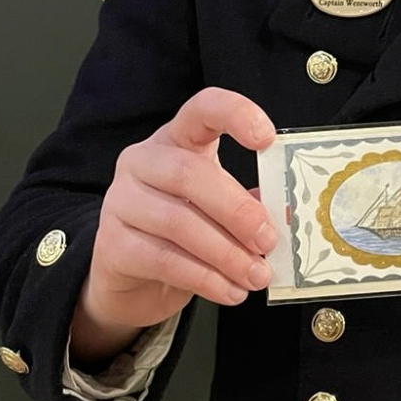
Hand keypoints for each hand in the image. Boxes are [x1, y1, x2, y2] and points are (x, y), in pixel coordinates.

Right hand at [74, 88, 277, 352]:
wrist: (131, 280)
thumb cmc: (182, 233)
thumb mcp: (217, 210)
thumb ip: (248, 205)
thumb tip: (287, 214)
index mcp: (175, 140)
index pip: (201, 109)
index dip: (235, 115)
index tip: (267, 138)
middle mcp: (141, 162)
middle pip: (189, 174)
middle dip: (237, 210)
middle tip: (268, 240)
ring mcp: (120, 202)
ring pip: (179, 223)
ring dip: (227, 254)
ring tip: (257, 275)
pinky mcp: (112, 245)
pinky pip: (165, 261)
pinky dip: (207, 279)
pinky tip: (231, 291)